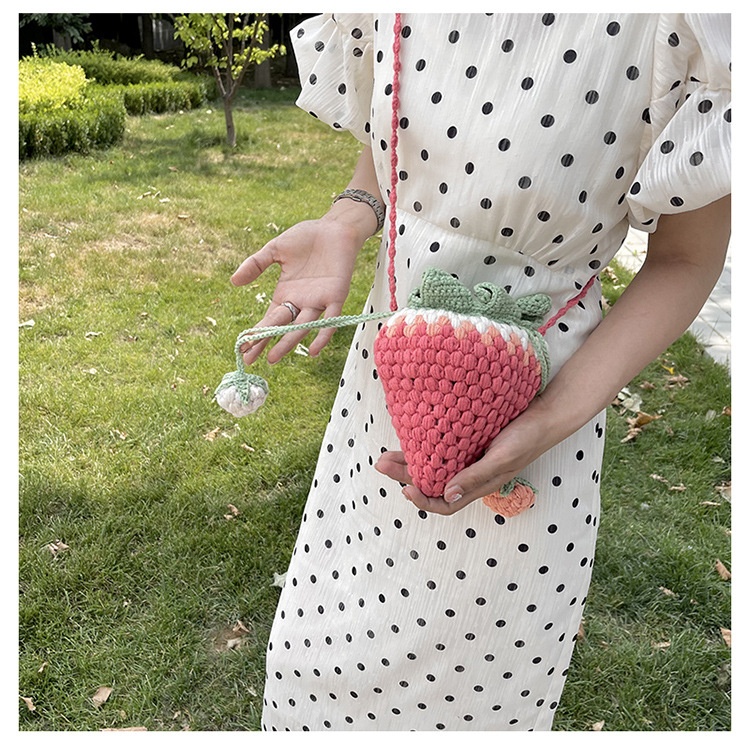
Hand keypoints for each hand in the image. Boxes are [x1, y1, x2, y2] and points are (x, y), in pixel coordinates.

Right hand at [231, 207, 371, 364]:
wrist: (335, 226)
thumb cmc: (308, 237)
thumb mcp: (276, 249)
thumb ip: (256, 264)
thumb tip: (233, 282)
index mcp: (286, 293)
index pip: (269, 318)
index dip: (256, 332)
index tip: (241, 346)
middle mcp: (301, 302)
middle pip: (281, 327)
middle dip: (265, 342)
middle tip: (250, 360)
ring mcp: (319, 301)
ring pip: (302, 327)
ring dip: (288, 342)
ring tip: (273, 358)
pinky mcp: (336, 296)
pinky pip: (330, 320)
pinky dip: (323, 335)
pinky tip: (314, 350)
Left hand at [375, 400, 554, 514]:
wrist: (544, 415)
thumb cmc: (527, 438)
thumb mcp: (502, 458)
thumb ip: (476, 477)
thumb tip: (448, 495)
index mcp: (478, 486)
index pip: (445, 503)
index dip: (424, 500)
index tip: (405, 489)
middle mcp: (469, 475)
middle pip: (431, 483)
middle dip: (404, 476)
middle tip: (380, 464)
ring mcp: (467, 458)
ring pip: (432, 465)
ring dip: (408, 461)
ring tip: (385, 455)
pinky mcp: (467, 440)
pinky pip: (440, 447)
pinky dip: (423, 445)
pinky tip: (410, 437)